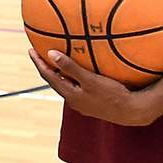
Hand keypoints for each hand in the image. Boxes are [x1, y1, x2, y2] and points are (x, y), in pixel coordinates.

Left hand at [29, 49, 160, 125]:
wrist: (132, 112)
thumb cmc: (112, 95)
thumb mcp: (90, 80)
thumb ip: (70, 67)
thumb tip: (50, 54)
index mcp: (70, 95)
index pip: (48, 76)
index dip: (38, 62)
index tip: (31, 50)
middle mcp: (73, 101)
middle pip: (54, 80)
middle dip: (45, 66)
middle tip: (38, 52)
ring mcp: (82, 103)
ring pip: (65, 84)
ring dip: (58, 72)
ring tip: (54, 60)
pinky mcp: (91, 103)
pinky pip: (75, 87)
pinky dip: (70, 77)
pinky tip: (76, 71)